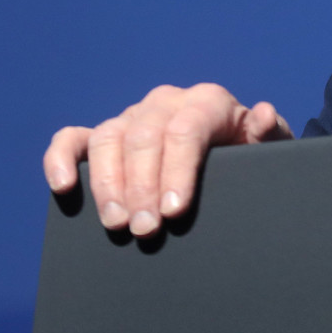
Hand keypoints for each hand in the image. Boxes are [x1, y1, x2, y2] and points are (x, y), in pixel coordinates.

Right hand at [43, 84, 293, 235]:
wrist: (236, 155)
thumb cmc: (253, 156)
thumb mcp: (271, 150)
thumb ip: (270, 134)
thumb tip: (263, 115)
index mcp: (207, 102)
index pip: (185, 131)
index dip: (177, 171)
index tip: (174, 212)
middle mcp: (166, 103)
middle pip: (143, 139)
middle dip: (141, 188)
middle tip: (144, 230)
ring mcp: (133, 117)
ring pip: (107, 140)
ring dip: (107, 184)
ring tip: (116, 225)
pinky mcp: (106, 135)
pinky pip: (74, 139)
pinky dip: (60, 159)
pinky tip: (61, 187)